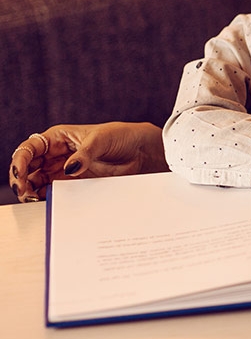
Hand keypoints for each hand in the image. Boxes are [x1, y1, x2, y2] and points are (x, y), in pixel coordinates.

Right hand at [8, 122, 166, 202]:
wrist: (142, 151)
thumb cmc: (122, 137)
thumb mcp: (101, 140)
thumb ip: (84, 154)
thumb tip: (69, 168)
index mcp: (59, 137)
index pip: (30, 148)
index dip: (20, 160)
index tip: (21, 173)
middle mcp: (58, 154)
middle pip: (29, 167)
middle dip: (22, 179)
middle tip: (25, 191)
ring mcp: (65, 170)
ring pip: (37, 182)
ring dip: (31, 191)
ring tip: (34, 197)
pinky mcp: (75, 183)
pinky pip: (54, 192)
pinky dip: (47, 198)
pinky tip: (46, 201)